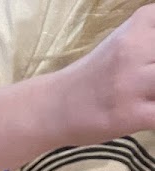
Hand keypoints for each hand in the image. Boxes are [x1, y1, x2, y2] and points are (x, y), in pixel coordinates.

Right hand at [60, 4, 154, 142]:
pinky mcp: (131, 115)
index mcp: (140, 25)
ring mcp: (131, 83)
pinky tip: (147, 115)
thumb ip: (151, 41)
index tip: (150, 64)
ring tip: (146, 98)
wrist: (55, 107)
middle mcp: (135, 49)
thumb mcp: (126, 40)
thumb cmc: (94, 77)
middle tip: (147, 84)